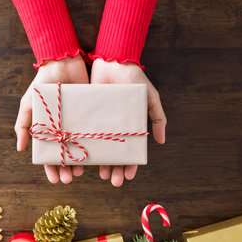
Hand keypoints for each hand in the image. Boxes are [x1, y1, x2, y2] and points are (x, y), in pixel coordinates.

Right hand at [15, 56, 88, 183]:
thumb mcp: (29, 103)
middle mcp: (65, 128)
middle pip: (66, 154)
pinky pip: (96, 134)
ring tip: (82, 172)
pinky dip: (98, 146)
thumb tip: (20, 148)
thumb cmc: (43, 82)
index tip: (55, 180)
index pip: (49, 154)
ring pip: (82, 147)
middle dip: (67, 169)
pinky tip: (100, 156)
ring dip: (81, 161)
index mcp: (49, 129)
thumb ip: (23, 124)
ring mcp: (79, 123)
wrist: (64, 61)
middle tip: (69, 179)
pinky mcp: (93, 115)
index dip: (51, 168)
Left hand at [90, 58, 166, 186]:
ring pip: (97, 148)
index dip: (129, 165)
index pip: (129, 151)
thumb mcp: (149, 97)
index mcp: (129, 125)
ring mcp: (97, 122)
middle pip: (113, 154)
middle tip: (113, 182)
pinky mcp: (83, 115)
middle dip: (114, 169)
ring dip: (98, 163)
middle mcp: (113, 127)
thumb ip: (158, 117)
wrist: (112, 59)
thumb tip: (161, 141)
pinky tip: (80, 160)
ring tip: (98, 175)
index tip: (128, 177)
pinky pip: (81, 135)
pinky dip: (81, 148)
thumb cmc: (133, 77)